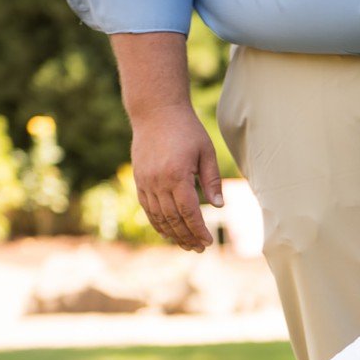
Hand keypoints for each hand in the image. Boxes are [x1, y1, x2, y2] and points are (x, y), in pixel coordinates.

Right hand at [130, 103, 223, 252]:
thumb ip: (212, 180)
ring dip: (172, 234)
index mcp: (178, 176)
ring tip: (186, 245)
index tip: (208, 242)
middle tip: (199, 249)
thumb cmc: (187, 129)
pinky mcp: (139, 179)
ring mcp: (146, 182)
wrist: (155, 111)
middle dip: (187, 237)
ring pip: (158, 217)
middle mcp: (159, 182)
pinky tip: (166, 232)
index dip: (198, 230)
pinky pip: (147, 208)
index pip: (189, 213)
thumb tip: (219, 207)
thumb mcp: (206, 152)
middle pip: (173, 219)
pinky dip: (157, 223)